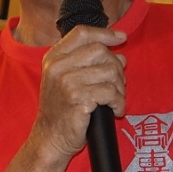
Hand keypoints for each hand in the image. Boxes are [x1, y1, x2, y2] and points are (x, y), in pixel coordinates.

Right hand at [32, 25, 125, 163]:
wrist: (50, 138)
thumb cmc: (61, 110)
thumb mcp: (66, 79)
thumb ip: (88, 63)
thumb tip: (122, 57)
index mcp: (54, 58)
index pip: (82, 33)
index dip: (105, 33)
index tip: (122, 38)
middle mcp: (58, 67)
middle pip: (101, 51)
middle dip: (116, 67)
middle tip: (117, 84)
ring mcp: (67, 83)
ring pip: (110, 72)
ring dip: (120, 88)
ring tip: (115, 99)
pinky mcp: (79, 99)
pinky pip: (111, 93)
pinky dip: (119, 103)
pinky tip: (115, 110)